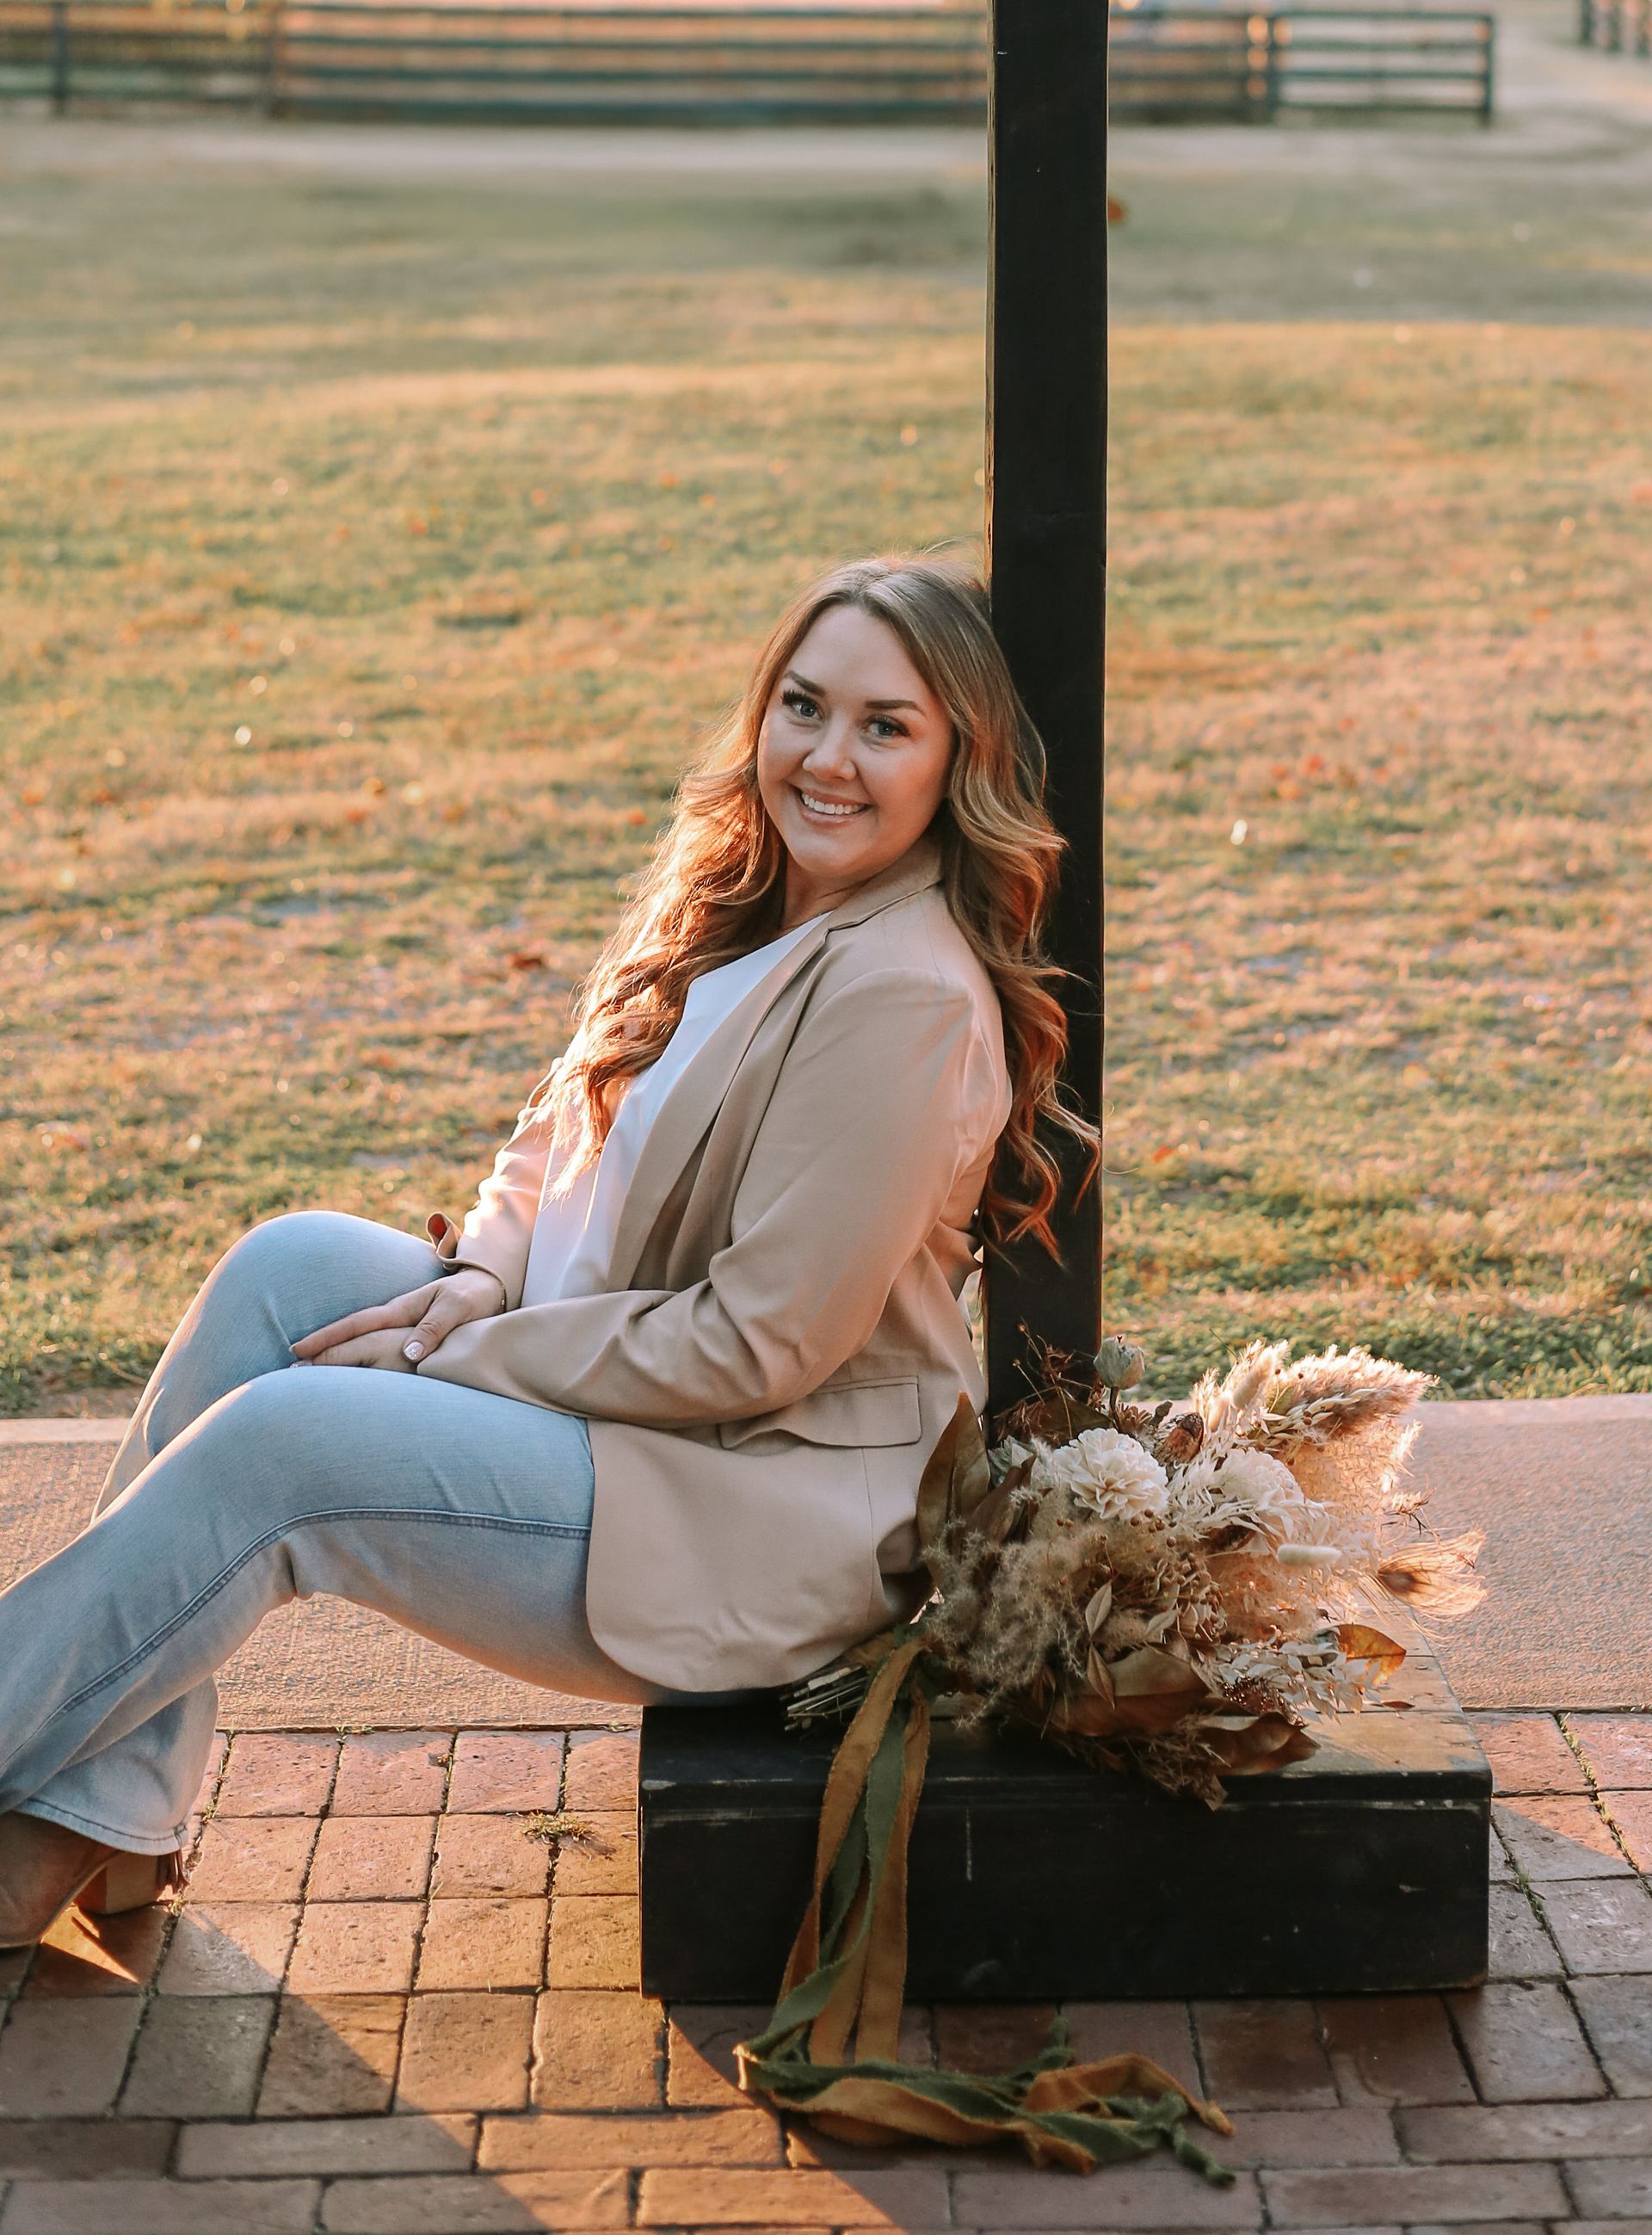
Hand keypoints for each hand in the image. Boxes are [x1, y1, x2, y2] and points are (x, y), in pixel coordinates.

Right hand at [289, 1267, 505, 1372]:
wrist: (490, 1284)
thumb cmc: (475, 1296)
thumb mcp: (457, 1309)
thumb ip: (434, 1329)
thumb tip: (409, 1355)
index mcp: (402, 1309)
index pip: (358, 1325)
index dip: (329, 1338)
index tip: (301, 1350)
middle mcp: (396, 1314)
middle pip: (351, 1331)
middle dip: (321, 1346)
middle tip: (290, 1364)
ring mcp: (401, 1321)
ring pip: (361, 1337)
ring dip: (335, 1350)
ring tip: (309, 1368)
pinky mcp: (410, 1329)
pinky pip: (376, 1342)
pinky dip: (357, 1351)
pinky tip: (348, 1366)